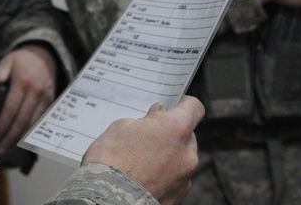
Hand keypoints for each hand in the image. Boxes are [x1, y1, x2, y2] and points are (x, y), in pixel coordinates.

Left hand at [0, 44, 56, 153]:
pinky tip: (23, 140)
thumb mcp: (8, 61)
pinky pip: (41, 120)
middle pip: (22, 120)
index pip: (11, 109)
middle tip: (0, 149)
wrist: (45, 54)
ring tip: (9, 148)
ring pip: (33, 123)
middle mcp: (35, 92)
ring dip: (21, 138)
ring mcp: (44, 98)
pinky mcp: (50, 101)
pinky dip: (32, 132)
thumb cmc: (23, 59)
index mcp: (22, 82)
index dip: (3, 125)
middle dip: (10, 137)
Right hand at [82, 96, 203, 204]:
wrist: (106, 199)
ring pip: (182, 158)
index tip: (176, 105)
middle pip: (187, 135)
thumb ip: (145, 120)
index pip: (194, 108)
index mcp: (175, 128)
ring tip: (142, 161)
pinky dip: (165, 175)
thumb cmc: (110, 161)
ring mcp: (184, 176)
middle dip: (171, 134)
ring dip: (169, 155)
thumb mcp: (122, 127)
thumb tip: (156, 116)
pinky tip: (145, 177)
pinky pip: (177, 178)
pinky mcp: (179, 195)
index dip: (184, 104)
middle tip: (148, 136)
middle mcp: (186, 152)